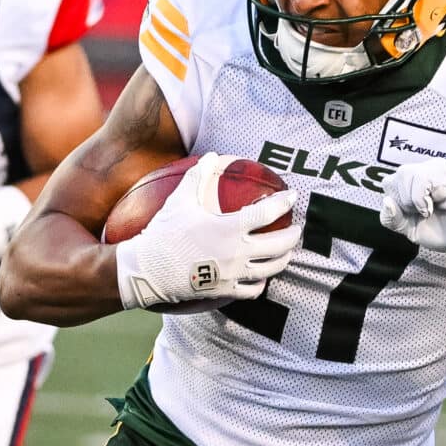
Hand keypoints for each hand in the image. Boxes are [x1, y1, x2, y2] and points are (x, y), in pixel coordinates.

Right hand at [113, 154, 299, 310]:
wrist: (148, 270)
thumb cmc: (164, 233)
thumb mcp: (180, 200)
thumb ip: (198, 176)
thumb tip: (211, 155)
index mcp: (228, 228)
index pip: (266, 214)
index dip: (283, 203)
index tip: (293, 196)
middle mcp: (237, 252)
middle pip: (279, 245)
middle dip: (293, 236)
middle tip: (296, 228)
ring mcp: (233, 274)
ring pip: (271, 268)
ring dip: (283, 259)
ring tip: (287, 252)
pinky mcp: (226, 291)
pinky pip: (253, 290)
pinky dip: (261, 282)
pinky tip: (262, 276)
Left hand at [380, 164, 445, 259]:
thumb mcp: (412, 230)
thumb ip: (393, 219)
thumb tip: (386, 201)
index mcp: (417, 182)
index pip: (389, 183)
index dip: (395, 203)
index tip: (413, 216)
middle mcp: (426, 171)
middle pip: (394, 178)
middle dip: (401, 201)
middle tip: (421, 214)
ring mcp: (436, 169)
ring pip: (404, 174)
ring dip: (410, 199)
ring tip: (427, 210)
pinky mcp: (444, 172)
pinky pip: (419, 178)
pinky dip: (419, 198)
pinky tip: (430, 208)